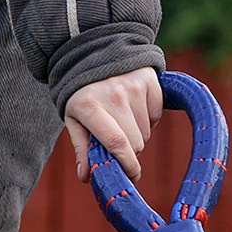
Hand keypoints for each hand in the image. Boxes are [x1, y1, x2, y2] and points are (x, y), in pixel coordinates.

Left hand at [64, 67, 162, 181]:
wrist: (95, 54)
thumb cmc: (82, 94)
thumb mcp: (74, 119)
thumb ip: (81, 148)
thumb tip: (86, 177)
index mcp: (89, 106)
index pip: (115, 143)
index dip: (127, 164)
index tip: (133, 176)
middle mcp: (113, 95)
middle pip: (134, 142)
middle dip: (128, 150)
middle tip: (116, 141)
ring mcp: (134, 86)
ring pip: (146, 131)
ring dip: (137, 133)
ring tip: (122, 118)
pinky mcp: (150, 80)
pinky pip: (157, 114)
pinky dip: (148, 118)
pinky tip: (134, 107)